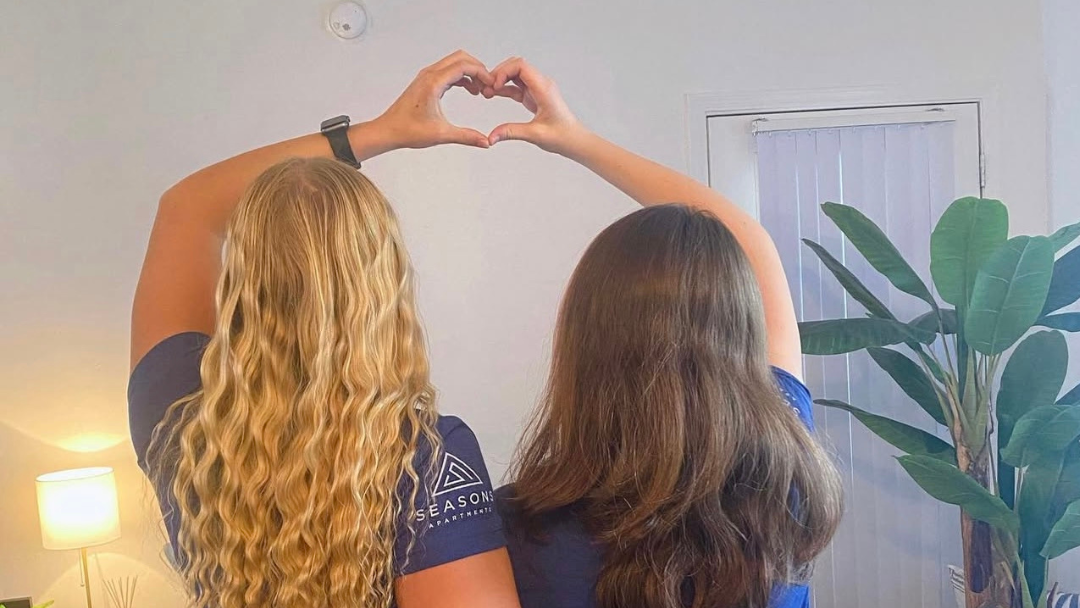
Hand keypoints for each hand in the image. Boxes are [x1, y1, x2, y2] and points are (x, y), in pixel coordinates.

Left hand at [372, 51, 493, 149]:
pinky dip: (461, 77)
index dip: (481, 72)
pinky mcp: (426, 82)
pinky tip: (469, 90)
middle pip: (460, 58)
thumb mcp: (441, 134)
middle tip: (488, 85)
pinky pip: (448, 71)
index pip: (463, 66)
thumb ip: (466, 137)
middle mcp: (429, 75)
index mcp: (433, 83)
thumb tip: (484, 141)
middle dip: (478, 69)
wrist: (388, 130)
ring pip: (454, 63)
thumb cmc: (407, 130)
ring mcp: (426, 77)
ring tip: (480, 90)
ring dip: (470, 72)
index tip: (491, 84)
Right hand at [482, 57, 583, 153]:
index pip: (520, 65)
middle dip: (499, 73)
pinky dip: (504, 88)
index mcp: (543, 88)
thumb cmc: (562, 136)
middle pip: (516, 65)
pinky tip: (494, 95)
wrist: (574, 140)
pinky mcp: (534, 95)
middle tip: (486, 88)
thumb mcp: (535, 135)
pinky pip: (516, 86)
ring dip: (500, 80)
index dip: (504, 71)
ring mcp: (537, 88)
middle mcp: (541, 84)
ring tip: (487, 92)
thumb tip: (492, 137)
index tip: (494, 85)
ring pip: (515, 74)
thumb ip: (511, 132)